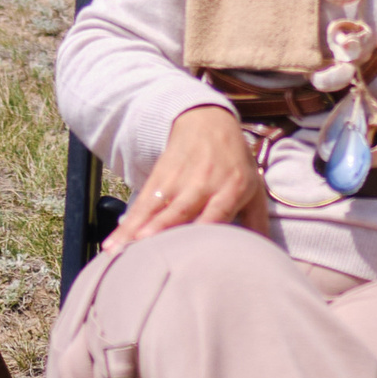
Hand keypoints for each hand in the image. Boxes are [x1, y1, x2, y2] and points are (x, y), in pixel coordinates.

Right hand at [104, 103, 271, 248]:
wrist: (208, 122)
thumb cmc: (235, 164)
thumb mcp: (254, 188)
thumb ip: (257, 222)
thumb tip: (263, 255)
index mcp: (231, 188)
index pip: (217, 213)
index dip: (202, 230)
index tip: (188, 252)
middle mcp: (203, 185)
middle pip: (181, 211)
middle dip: (162, 229)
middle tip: (145, 251)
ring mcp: (178, 181)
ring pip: (155, 209)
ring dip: (136, 230)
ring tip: (118, 251)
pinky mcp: (159, 179)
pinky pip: (141, 204)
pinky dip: (126, 223)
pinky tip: (113, 242)